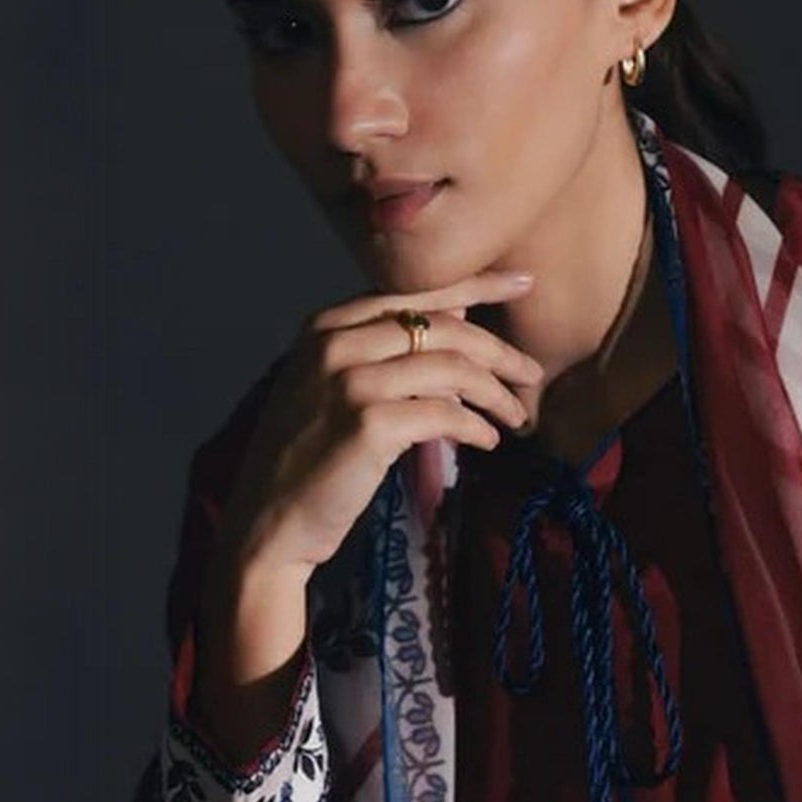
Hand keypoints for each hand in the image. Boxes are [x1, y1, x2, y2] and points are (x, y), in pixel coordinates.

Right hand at [215, 269, 546, 578]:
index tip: (523, 281)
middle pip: (443, 328)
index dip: (476, 285)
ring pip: (452, 369)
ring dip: (496, 395)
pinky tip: (489, 441)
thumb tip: (459, 323)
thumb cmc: (309, 457)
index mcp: (327, 324)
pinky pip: (446, 414)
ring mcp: (350, 382)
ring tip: (518, 417)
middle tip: (533, 374)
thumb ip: (383, 351)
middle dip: (499, 350)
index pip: (416, 293)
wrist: (269, 520)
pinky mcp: (369, 425)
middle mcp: (335, 343)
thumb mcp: (334, 386)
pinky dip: (477, 427)